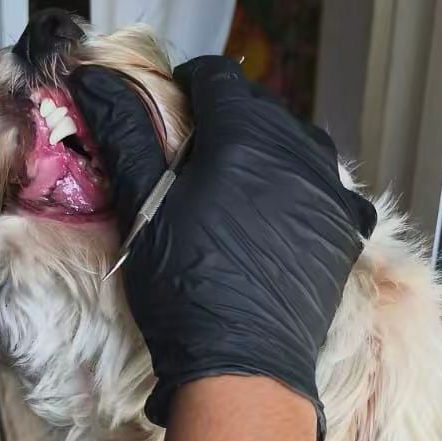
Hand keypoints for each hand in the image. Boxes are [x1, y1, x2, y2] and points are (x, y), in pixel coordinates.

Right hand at [71, 56, 375, 433]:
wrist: (243, 364)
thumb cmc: (183, 281)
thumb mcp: (144, 203)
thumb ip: (124, 131)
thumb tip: (93, 77)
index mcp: (245, 133)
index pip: (217, 76)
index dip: (188, 83)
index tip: (171, 108)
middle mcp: (297, 149)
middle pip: (259, 104)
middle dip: (225, 113)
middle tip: (194, 150)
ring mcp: (330, 188)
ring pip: (297, 139)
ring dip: (266, 143)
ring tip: (237, 176)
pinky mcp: (347, 226)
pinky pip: (330, 183)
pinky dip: (305, 183)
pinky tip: (285, 208)